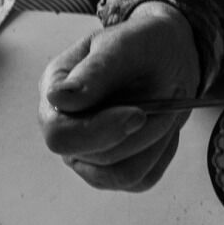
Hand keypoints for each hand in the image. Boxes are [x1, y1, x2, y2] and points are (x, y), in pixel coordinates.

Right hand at [38, 1, 200, 190]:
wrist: (169, 57)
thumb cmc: (143, 45)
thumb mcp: (124, 45)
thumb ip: (94, 71)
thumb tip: (58, 98)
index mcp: (55, 93)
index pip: (59, 135)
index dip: (98, 131)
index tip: (139, 113)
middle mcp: (65, 129)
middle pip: (95, 159)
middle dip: (138, 133)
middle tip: (166, 103)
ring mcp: (87, 155)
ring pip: (121, 174)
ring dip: (155, 141)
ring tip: (167, 109)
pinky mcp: (114, 172)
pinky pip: (142, 179)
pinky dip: (162, 152)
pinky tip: (164, 124)